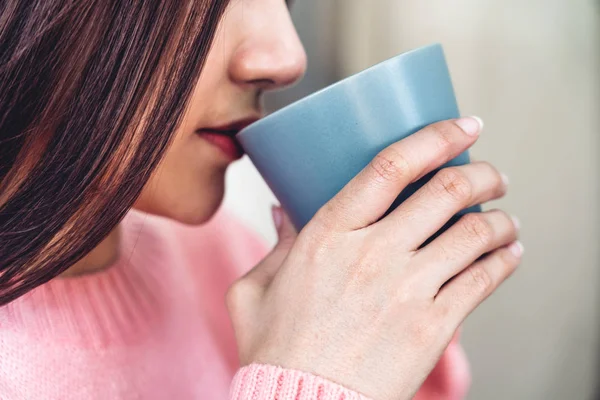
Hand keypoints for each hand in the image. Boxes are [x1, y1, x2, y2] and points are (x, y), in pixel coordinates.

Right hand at [227, 117, 520, 399]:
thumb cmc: (275, 349)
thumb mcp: (254, 289)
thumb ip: (274, 245)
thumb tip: (283, 210)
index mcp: (328, 235)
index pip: (390, 167)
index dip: (436, 137)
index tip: (464, 126)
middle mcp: (373, 254)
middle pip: (445, 192)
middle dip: (481, 173)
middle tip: (491, 173)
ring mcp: (408, 291)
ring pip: (474, 233)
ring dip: (500, 217)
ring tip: (505, 216)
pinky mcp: (433, 327)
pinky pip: (484, 280)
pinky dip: (505, 259)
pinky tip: (510, 252)